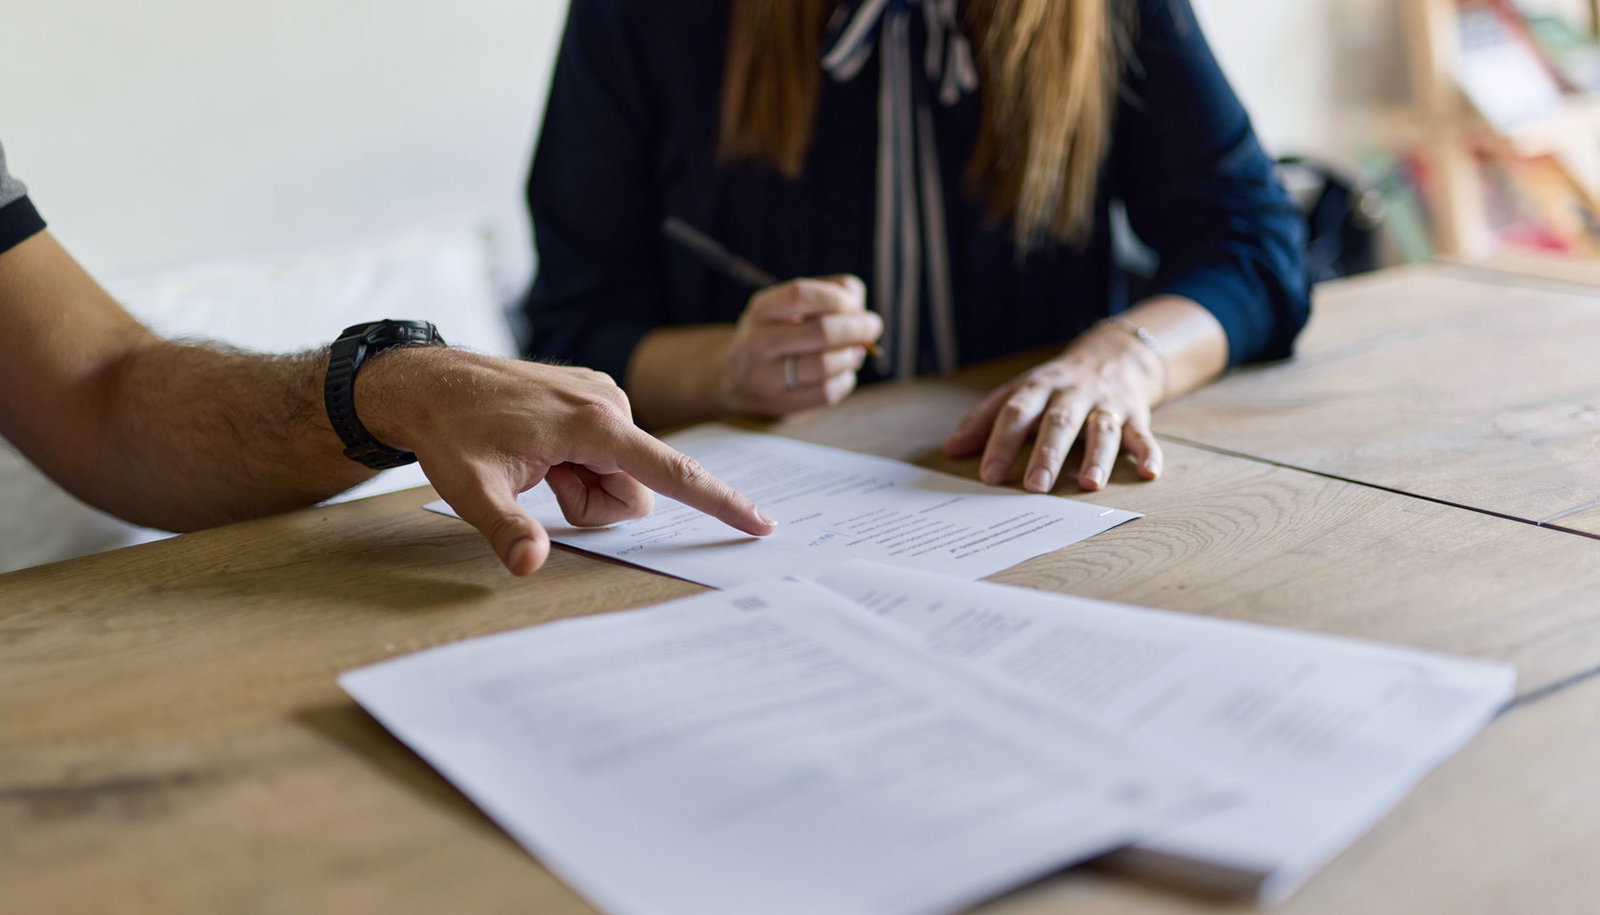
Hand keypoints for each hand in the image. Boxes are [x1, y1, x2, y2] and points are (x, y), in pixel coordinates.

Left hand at [359, 349, 775, 574]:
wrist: (427, 381)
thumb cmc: (449, 432)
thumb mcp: (470, 489)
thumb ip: (507, 529)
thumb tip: (531, 564)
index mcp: (594, 424)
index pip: (672, 472)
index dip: (719, 502)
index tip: (760, 523)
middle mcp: (610, 403)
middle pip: (636, 487)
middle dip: (594, 503)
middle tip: (543, 486)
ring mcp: (603, 396)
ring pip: (621, 472)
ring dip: (583, 485)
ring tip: (537, 466)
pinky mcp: (593, 396)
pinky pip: (607, 451)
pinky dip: (579, 464)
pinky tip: (540, 450)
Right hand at [717, 275, 882, 416]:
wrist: (736, 378)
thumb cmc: (779, 334)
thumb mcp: (791, 307)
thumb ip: (831, 294)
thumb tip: (861, 313)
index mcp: (762, 309)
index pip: (800, 294)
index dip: (836, 298)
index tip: (855, 306)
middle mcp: (758, 342)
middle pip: (820, 332)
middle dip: (857, 328)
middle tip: (872, 327)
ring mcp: (766, 377)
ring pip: (825, 365)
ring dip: (851, 356)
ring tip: (855, 351)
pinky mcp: (781, 404)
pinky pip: (826, 393)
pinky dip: (845, 380)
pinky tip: (843, 372)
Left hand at [942, 322, 1167, 492]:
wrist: (1114, 354)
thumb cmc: (1056, 384)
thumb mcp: (1019, 392)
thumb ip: (985, 419)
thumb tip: (951, 448)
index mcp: (1039, 389)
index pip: (1016, 414)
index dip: (1001, 443)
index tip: (989, 475)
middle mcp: (1072, 395)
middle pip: (1059, 422)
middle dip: (1046, 454)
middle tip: (1034, 487)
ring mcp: (1106, 404)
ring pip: (1102, 429)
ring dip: (1097, 456)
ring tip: (1089, 485)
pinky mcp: (1136, 414)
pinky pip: (1143, 434)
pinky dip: (1149, 452)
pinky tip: (1149, 472)